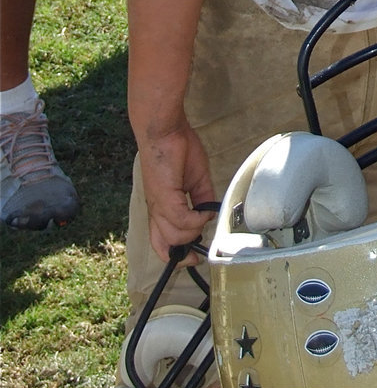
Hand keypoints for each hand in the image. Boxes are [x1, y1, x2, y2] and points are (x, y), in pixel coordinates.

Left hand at [138, 122, 216, 263]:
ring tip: (204, 216)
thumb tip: (208, 214)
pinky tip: (204, 210)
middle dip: (183, 254)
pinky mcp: (164, 198)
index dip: (175, 253)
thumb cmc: (178, 148)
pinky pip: (181, 222)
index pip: (161, 240)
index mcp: (162, 206)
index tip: (193, 256)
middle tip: (199, 248)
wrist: (164, 131)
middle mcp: (157, 210)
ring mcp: (159, 205)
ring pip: (174, 238)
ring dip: (194, 232)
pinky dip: (197, 220)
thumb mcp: (195, 178)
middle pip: (164, 246)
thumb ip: (201, 198)